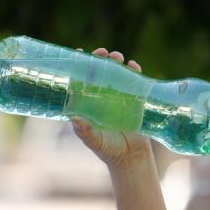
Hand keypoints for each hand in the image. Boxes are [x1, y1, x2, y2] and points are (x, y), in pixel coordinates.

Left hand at [71, 48, 153, 168]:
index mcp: (88, 103)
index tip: (79, 51)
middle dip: (100, 58)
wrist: (131, 158)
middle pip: (99, 71)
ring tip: (117, 57)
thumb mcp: (94, 140)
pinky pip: (135, 81)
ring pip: (117, 72)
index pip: (81, 79)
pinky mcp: (135, 100)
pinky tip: (134, 66)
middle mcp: (102, 96)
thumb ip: (84, 131)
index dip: (79, 64)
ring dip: (116, 61)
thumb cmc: (107, 149)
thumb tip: (74, 119)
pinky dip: (135, 71)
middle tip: (102, 52)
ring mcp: (119, 96)